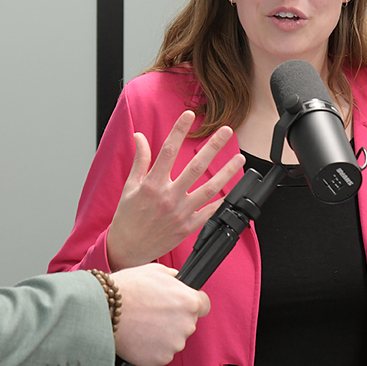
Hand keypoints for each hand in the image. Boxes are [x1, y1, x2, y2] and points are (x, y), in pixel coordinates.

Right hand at [106, 111, 244, 270]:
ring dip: (227, 172)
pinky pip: (209, 212)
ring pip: (209, 189)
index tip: (188, 116)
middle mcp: (168, 197)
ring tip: (239, 159)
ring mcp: (180, 212)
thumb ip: (139, 160)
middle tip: (225, 131)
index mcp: (152, 184)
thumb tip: (139, 137)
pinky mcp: (187, 227)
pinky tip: (233, 191)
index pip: (168, 151)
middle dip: (213, 147)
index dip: (178, 131)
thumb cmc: (127, 217)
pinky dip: (222, 202)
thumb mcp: (129, 186)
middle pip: (196, 167)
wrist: (127, 249)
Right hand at [111, 263, 209, 365]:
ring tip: (143, 322)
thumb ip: (174, 278)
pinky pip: (161, 352)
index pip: (204, 305)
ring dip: (163, 333)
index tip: (180, 304)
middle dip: (174, 318)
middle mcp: (186, 324)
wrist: (103, 309)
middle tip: (153, 311)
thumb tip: (179, 280)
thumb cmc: (127, 288)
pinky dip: (152, 346)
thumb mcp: (155, 271)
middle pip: (187, 322)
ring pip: (174, 339)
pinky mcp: (160, 358)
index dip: (192, 302)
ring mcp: (174, 344)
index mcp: (189, 302)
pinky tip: (139, 334)